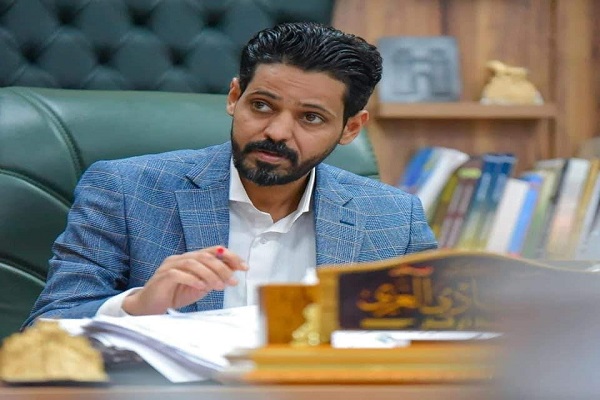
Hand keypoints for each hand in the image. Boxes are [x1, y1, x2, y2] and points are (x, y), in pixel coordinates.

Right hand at [122, 246, 247, 314]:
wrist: (149, 306)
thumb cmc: (174, 294)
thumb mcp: (199, 287)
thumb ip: (213, 279)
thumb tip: (232, 275)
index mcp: (191, 258)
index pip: (214, 251)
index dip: (231, 257)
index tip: (244, 267)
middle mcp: (181, 258)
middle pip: (205, 255)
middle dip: (222, 267)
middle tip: (232, 281)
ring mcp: (170, 265)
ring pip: (193, 262)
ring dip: (209, 274)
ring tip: (219, 286)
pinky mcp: (162, 276)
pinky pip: (178, 274)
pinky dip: (192, 279)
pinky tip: (202, 287)